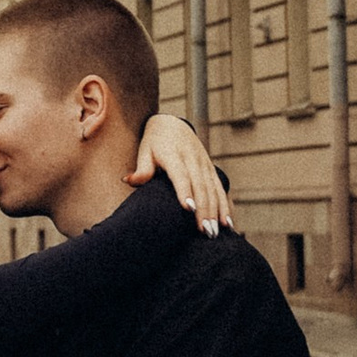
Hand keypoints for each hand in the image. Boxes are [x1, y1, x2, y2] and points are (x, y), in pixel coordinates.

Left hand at [132, 110, 231, 233]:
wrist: (172, 124)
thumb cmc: (154, 142)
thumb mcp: (145, 151)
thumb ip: (141, 168)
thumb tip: (129, 180)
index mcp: (174, 155)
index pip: (180, 175)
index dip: (185, 191)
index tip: (188, 209)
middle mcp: (192, 159)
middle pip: (200, 186)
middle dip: (204, 209)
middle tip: (205, 231)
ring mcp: (204, 164)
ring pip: (213, 189)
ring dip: (216, 211)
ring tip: (216, 231)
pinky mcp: (211, 169)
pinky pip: (220, 188)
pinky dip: (224, 205)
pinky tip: (227, 223)